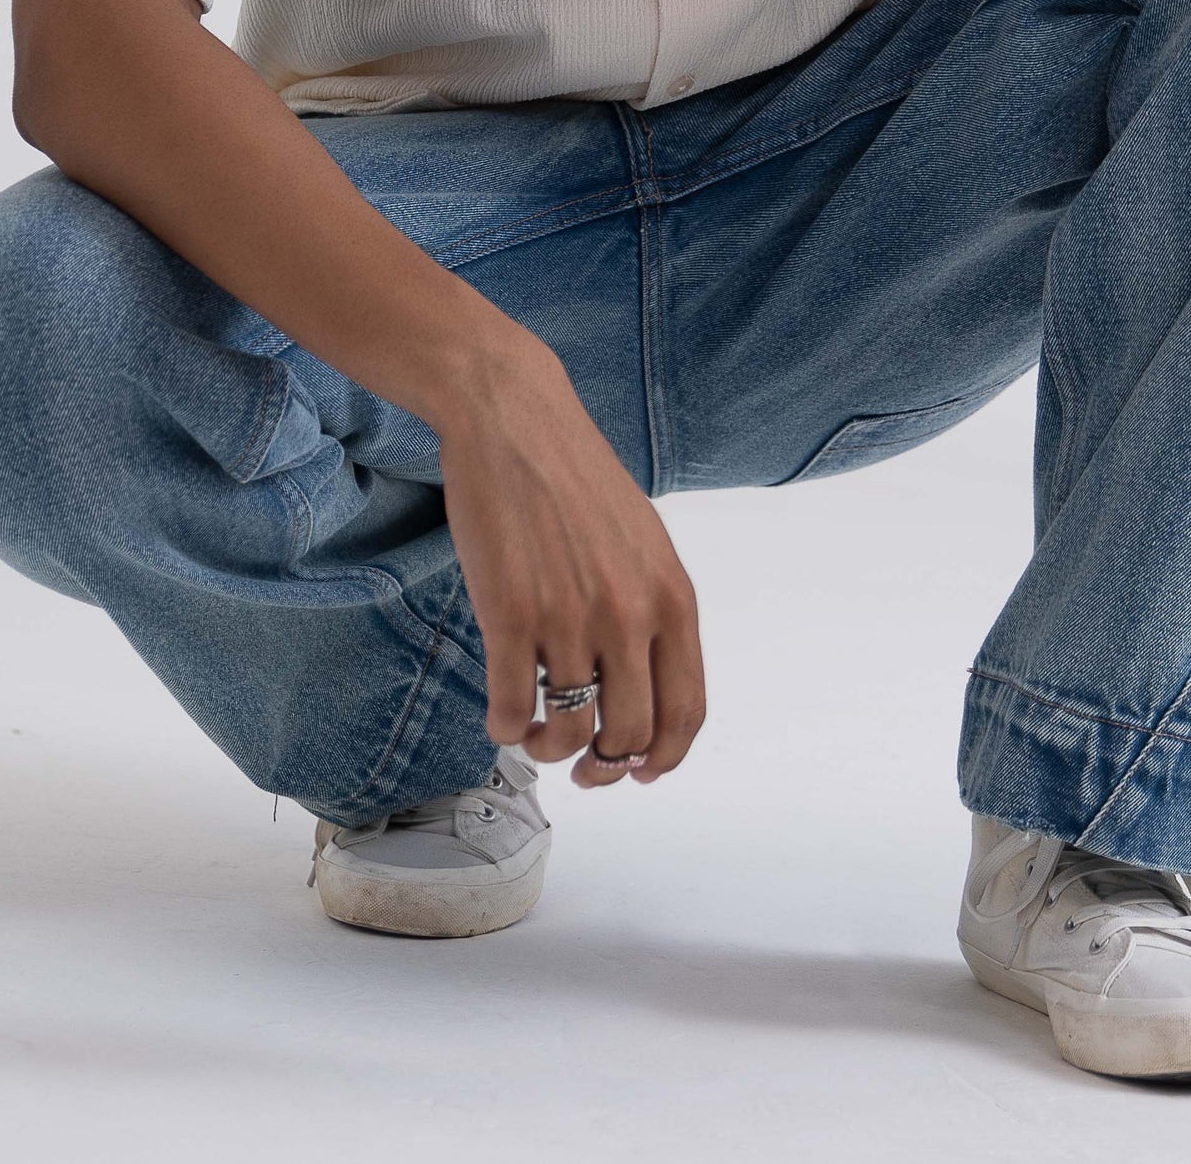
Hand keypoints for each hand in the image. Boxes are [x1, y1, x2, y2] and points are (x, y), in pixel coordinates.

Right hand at [433, 337, 705, 788]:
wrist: (516, 419)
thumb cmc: (576, 476)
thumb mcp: (643, 541)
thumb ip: (652, 609)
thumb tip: (647, 689)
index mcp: (672, 596)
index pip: (687, 711)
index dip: (663, 758)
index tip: (638, 771)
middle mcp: (630, 614)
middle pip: (631, 736)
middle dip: (605, 768)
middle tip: (582, 767)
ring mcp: (571, 617)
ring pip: (570, 733)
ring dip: (549, 750)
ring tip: (535, 734)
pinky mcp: (511, 615)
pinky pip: (513, 708)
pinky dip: (506, 727)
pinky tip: (503, 714)